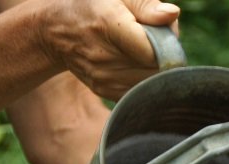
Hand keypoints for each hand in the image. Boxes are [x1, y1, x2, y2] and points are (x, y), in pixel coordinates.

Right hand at [40, 0, 179, 99]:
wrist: (56, 29)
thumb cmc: (91, 6)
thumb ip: (146, 5)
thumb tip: (173, 14)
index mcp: (108, 26)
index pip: (154, 51)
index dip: (168, 43)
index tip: (164, 32)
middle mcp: (104, 56)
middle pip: (157, 68)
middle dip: (165, 55)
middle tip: (154, 38)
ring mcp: (104, 78)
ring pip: (152, 82)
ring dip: (156, 68)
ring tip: (141, 50)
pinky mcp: (105, 91)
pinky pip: (141, 91)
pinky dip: (145, 79)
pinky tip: (133, 63)